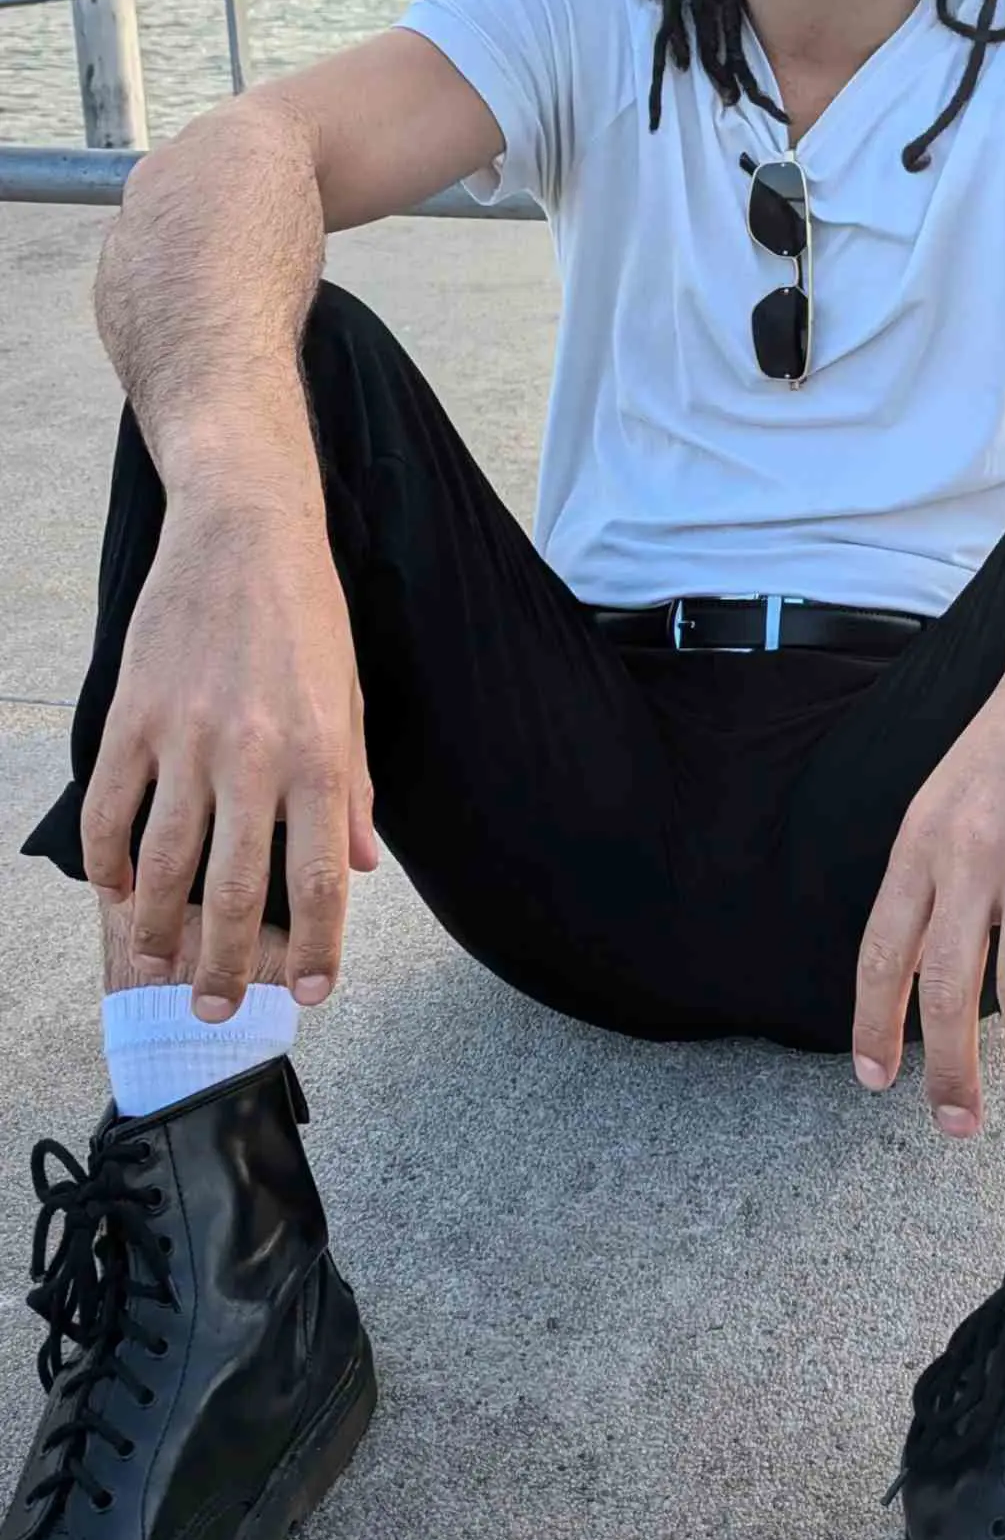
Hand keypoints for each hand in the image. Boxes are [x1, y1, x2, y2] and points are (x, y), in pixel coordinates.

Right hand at [80, 487, 378, 1019]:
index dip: (313, 949)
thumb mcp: (350, 699)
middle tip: (210, 1009)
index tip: (308, 992)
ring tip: (155, 969)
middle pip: (232, 892)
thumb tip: (360, 868)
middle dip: (222, 966)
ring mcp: (186, 737)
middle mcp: (253, 756)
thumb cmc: (308, 613)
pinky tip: (117, 888)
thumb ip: (353, 790)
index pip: (317, 881)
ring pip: (163, 865)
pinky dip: (109, 860)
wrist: (245, 529)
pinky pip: (112, 807)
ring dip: (155, 931)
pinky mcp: (134, 715)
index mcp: (318, 756)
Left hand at [852, 600, 1004, 1133]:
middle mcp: (970, 852)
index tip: (875, 1080)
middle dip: (948, 1070)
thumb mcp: (953, 790)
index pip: (883, 950)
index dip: (875, 1024)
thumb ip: (942, 870)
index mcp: (923, 838)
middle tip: (956, 1126)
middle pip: (945, 986)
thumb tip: (938, 961)